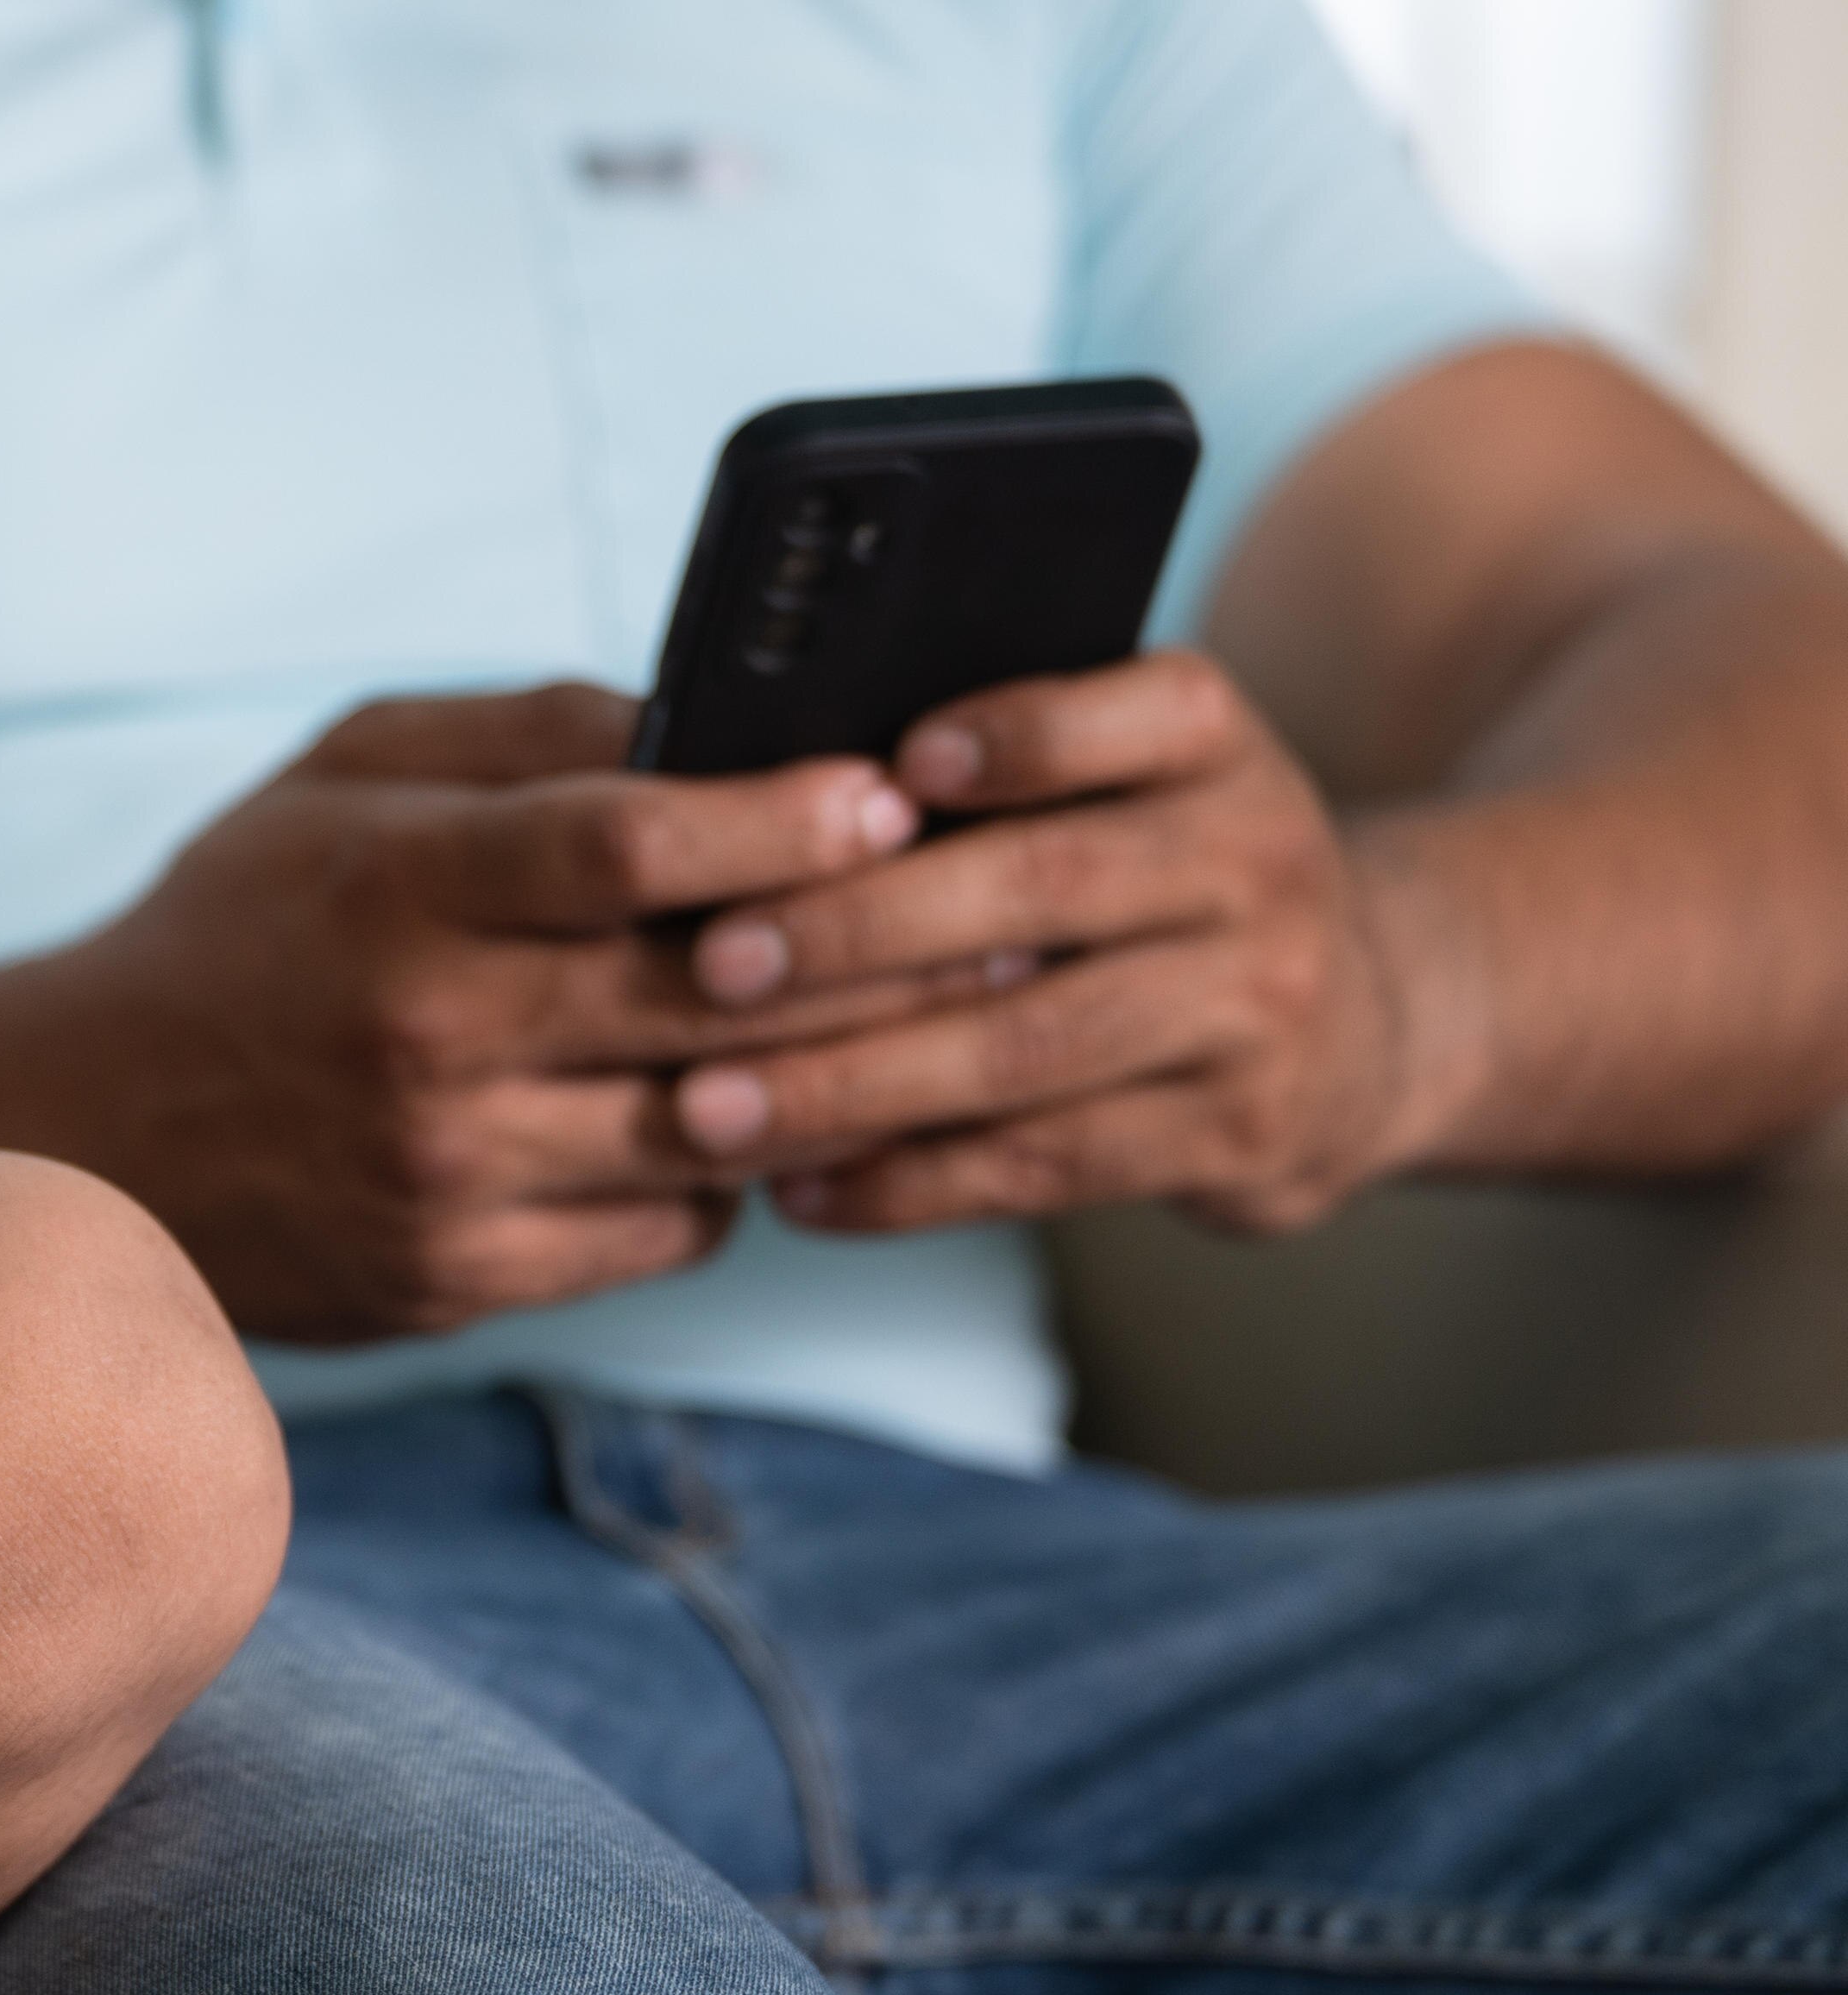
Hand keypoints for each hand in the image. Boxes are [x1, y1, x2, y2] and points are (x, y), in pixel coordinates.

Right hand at [19, 687, 1005, 1339]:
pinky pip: (667, 1232)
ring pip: (714, 1130)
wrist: (80, 1138)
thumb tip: (716, 719)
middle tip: (1007, 905)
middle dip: (878, 949)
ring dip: (839, 1075)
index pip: (625, 844)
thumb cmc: (236, 928)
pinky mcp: (456, 1280)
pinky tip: (762, 1114)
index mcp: (396, 888)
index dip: (782, 818)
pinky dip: (732, 1171)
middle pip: (709, 996)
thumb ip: (524, 738)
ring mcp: (445, 1176)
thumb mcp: (339, 779)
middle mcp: (425, 1040)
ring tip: (942, 1015)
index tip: (893, 794)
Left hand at [664, 651, 1465, 1234]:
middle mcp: (1257, 860)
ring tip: (712, 1110)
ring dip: (853, 1085)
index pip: (1134, 715)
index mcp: (1216, 747)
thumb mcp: (1134, 788)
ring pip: (1029, 1048)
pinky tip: (799, 1191)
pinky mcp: (1237, 1135)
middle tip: (712, 966)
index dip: (1018, 738)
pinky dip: (907, 1184)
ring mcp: (1258, 1005)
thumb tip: (769, 801)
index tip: (885, 768)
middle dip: (859, 930)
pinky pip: (1046, 1164)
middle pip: (1044, 888)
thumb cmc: (1162, 885)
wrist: (1370, 1023)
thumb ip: (1003, 779)